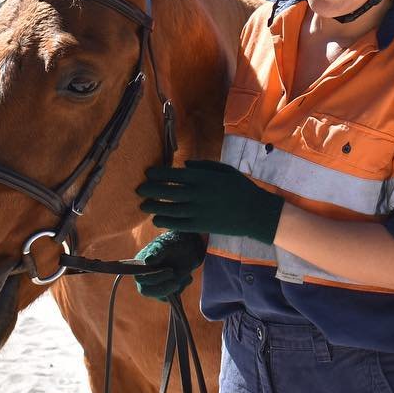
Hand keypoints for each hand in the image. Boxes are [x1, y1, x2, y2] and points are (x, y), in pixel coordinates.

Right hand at [133, 230, 206, 299]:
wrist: (188, 247)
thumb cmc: (174, 243)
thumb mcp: (166, 245)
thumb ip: (157, 252)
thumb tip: (147, 261)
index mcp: (140, 265)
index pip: (140, 277)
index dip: (154, 278)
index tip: (170, 271)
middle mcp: (145, 276)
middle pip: (146, 291)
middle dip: (162, 288)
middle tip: (176, 282)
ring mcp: (156, 285)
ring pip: (161, 295)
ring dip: (175, 287)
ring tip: (186, 275)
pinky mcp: (167, 290)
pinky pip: (171, 297)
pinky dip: (181, 288)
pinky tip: (187, 278)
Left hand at [137, 160, 283, 243]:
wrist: (255, 212)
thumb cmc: (241, 188)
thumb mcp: (225, 170)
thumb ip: (204, 166)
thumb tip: (185, 166)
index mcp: (203, 178)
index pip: (174, 175)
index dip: (158, 174)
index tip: (148, 173)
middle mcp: (197, 194)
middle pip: (167, 192)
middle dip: (150, 190)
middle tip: (139, 189)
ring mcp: (198, 211)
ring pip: (169, 209)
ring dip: (153, 207)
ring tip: (143, 205)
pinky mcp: (200, 226)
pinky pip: (177, 224)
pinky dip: (165, 221)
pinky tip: (157, 219)